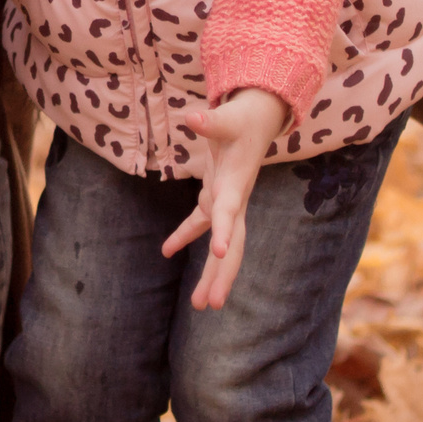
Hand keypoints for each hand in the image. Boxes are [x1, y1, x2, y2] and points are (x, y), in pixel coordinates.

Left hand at [160, 88, 288, 309]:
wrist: (257, 118)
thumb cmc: (242, 119)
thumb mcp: (226, 118)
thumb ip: (209, 121)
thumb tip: (192, 116)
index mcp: (236, 185)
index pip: (229, 213)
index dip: (225, 232)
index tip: (221, 254)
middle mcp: (233, 201)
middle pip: (232, 244)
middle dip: (222, 275)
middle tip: (211, 304)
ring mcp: (226, 203)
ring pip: (220, 245)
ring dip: (210, 272)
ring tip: (198, 305)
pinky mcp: (215, 197)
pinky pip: (199, 224)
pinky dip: (183, 237)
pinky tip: (166, 251)